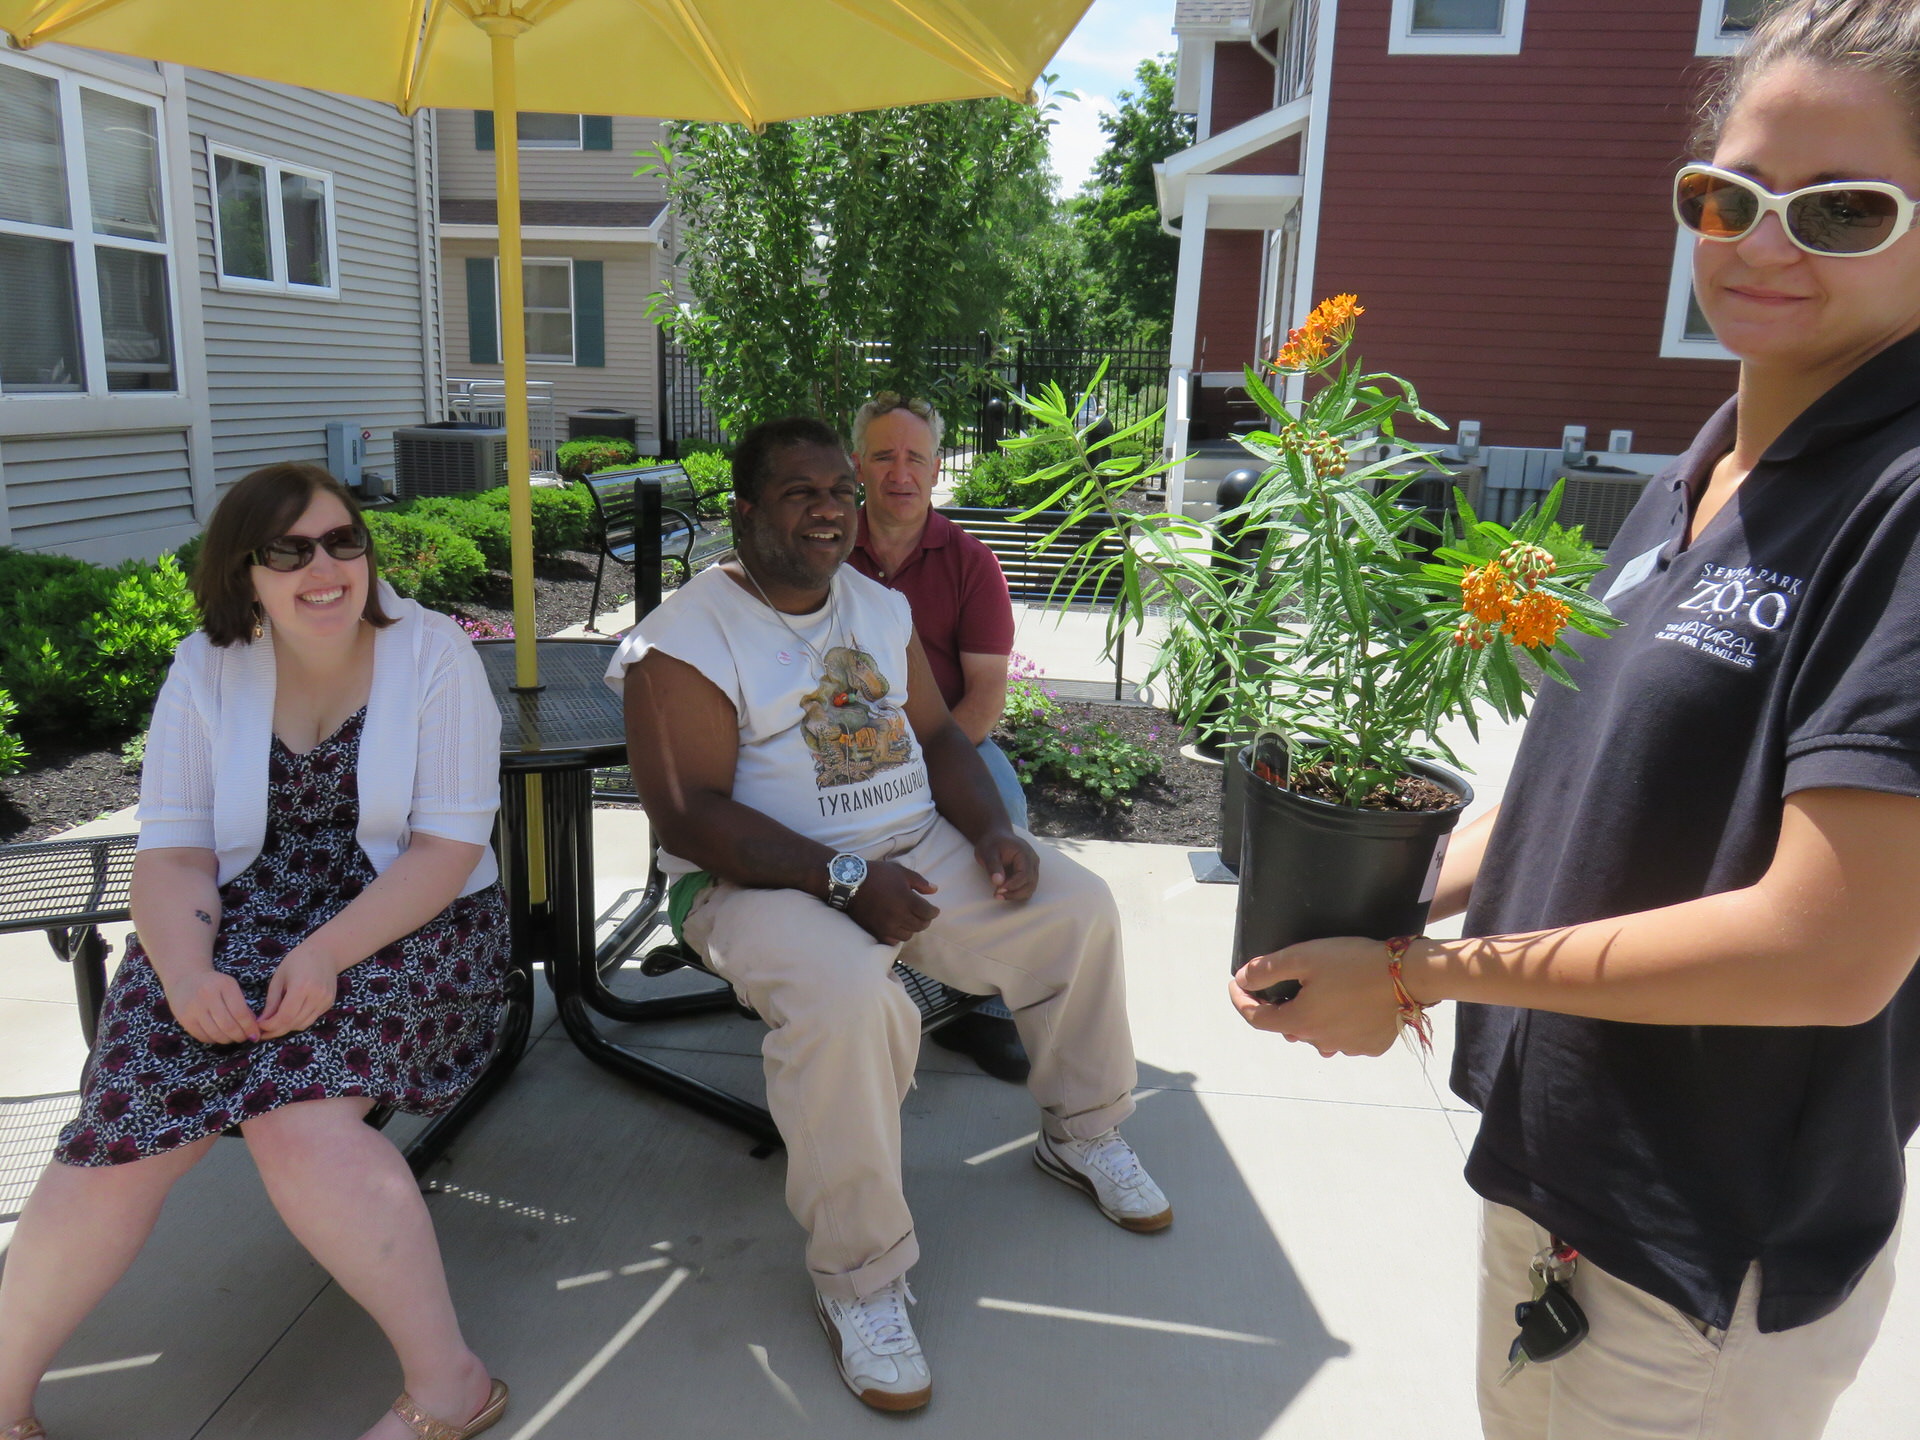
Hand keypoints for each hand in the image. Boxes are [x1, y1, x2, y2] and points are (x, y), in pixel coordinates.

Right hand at [165, 967, 260, 1045]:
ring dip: (227, 1040)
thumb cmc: (214, 984)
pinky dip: (214, 1040)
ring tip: (232, 1038)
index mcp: (224, 985)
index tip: (255, 1035)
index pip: (240, 1012)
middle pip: (228, 1026)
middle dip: (240, 1036)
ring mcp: (193, 1008)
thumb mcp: (231, 987)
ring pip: (215, 1033)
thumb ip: (242, 1005)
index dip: (250, 1027)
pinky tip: (218, 1036)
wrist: (186, 979)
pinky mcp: (184, 1018)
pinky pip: (202, 1036)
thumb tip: (253, 1029)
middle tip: (244, 1038)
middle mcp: (207, 995)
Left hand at [258, 945, 342, 1039]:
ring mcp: (325, 1000)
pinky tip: (288, 1018)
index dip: (270, 1026)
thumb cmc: (297, 960)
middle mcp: (317, 995)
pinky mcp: (329, 1003)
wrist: (324, 952)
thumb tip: (262, 1022)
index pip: (285, 1016)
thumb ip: (271, 1002)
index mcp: (302, 986)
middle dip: (276, 1031)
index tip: (258, 1027)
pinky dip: (298, 1022)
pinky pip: (311, 1019)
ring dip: (287, 1028)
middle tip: (262, 1033)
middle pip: (294, 1023)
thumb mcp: (279, 978)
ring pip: (303, 1024)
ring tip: (273, 1026)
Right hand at [846, 861, 939, 945]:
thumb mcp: (901, 872)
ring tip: (909, 921)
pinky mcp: (876, 932)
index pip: (928, 913)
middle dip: (925, 920)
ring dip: (912, 928)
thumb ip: (920, 882)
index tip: (933, 910)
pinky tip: (897, 928)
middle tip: (923, 915)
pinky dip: (898, 936)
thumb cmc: (878, 874)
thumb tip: (935, 890)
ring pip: (908, 935)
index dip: (934, 912)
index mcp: (908, 901)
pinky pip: (893, 941)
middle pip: (920, 925)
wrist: (851, 883)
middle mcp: (899, 916)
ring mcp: (887, 926)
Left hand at [975, 829, 1037, 901]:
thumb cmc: (992, 843)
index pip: (1024, 874)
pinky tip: (1005, 893)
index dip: (1013, 885)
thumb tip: (998, 882)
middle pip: (1031, 883)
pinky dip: (1017, 893)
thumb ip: (993, 866)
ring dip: (1016, 895)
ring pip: (1031, 888)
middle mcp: (1033, 861)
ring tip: (999, 895)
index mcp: (1024, 853)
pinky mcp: (1030, 874)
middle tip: (997, 895)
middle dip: (1015, 893)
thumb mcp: (987, 852)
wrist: (996, 836)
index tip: (998, 890)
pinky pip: (1027, 887)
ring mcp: (1033, 868)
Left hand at [1228, 936, 1403, 1057]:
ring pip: (1318, 1036)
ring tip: (1315, 998)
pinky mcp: (1372, 1045)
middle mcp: (1321, 1042)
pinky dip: (1339, 1025)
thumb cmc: (1353, 963)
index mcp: (1300, 1022)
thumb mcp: (1304, 957)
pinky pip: (1346, 1038)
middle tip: (1280, 985)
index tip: (1236, 985)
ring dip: (1310, 1020)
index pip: (1257, 1018)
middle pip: (1289, 1027)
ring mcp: (1349, 1047)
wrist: (1409, 975)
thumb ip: (1268, 969)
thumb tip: (1243, 978)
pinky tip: (1346, 1006)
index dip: (1241, 1001)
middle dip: (1278, 1008)